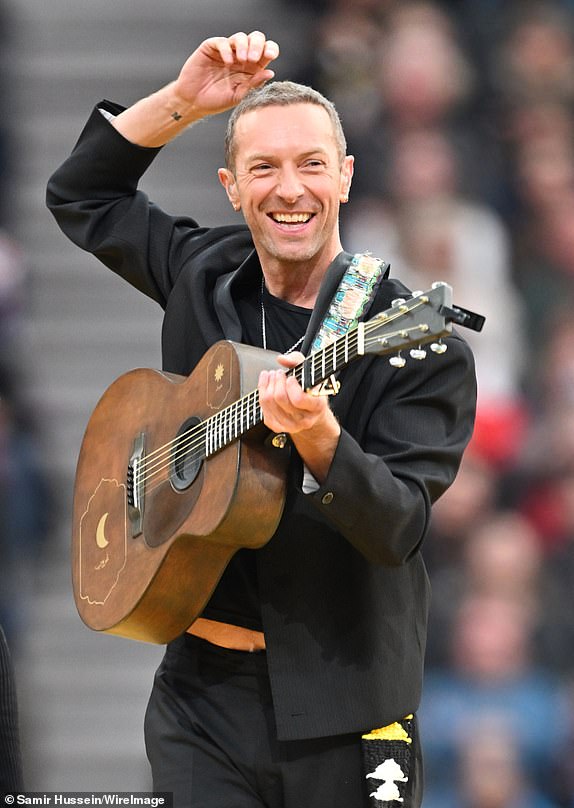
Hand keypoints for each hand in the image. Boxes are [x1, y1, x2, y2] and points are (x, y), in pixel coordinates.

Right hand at [173, 31, 279, 115]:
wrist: (194, 102)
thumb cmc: (217, 101)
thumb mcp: (238, 95)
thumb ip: (254, 84)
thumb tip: (270, 72)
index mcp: (252, 67)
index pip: (266, 51)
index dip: (270, 49)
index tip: (270, 56)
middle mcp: (241, 56)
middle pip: (255, 38)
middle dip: (257, 44)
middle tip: (253, 59)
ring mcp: (226, 51)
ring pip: (240, 37)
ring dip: (244, 46)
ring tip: (242, 60)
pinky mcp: (211, 48)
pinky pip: (222, 42)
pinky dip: (227, 50)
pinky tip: (228, 62)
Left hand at [259, 352, 340, 482]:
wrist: (318, 426)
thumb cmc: (318, 397)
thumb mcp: (318, 377)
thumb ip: (302, 363)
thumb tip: (282, 358)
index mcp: (316, 407)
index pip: (298, 397)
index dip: (290, 384)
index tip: (290, 376)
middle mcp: (302, 419)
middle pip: (279, 398)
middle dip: (275, 382)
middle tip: (278, 373)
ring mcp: (289, 426)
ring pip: (269, 404)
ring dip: (266, 386)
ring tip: (270, 375)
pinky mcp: (277, 428)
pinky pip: (263, 413)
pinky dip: (261, 396)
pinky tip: (266, 386)